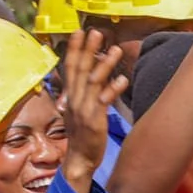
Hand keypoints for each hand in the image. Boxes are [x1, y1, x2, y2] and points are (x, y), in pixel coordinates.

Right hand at [59, 30, 128, 184]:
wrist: (79, 160)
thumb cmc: (81, 136)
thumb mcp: (76, 112)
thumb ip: (81, 94)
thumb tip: (87, 78)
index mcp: (70, 97)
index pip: (70, 68)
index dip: (74, 49)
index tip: (79, 32)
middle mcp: (75, 100)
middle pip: (80, 70)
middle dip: (88, 49)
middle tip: (96, 32)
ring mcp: (84, 109)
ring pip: (93, 82)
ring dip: (104, 64)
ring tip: (116, 49)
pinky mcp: (94, 120)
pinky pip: (104, 101)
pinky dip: (113, 89)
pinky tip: (123, 79)